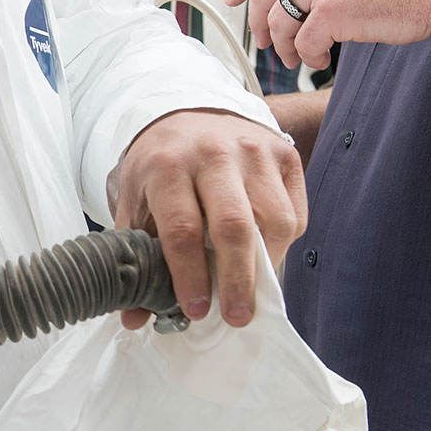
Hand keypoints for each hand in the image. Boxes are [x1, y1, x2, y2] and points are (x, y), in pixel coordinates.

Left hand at [111, 109, 304, 326]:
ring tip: (250, 290)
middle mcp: (214, 154)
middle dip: (237, 280)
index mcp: (168, 165)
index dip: (190, 276)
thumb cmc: (162, 164)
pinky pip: (293, 213)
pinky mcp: (284, 155)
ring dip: (264, 266)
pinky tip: (262, 255)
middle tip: (236, 317)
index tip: (196, 310)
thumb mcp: (137, 201)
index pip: (183, 229)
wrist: (191, 112)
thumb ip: (137, 257)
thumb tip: (136, 319)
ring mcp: (254, 152)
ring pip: (274, 221)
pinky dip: (281, 244)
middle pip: (234, 226)